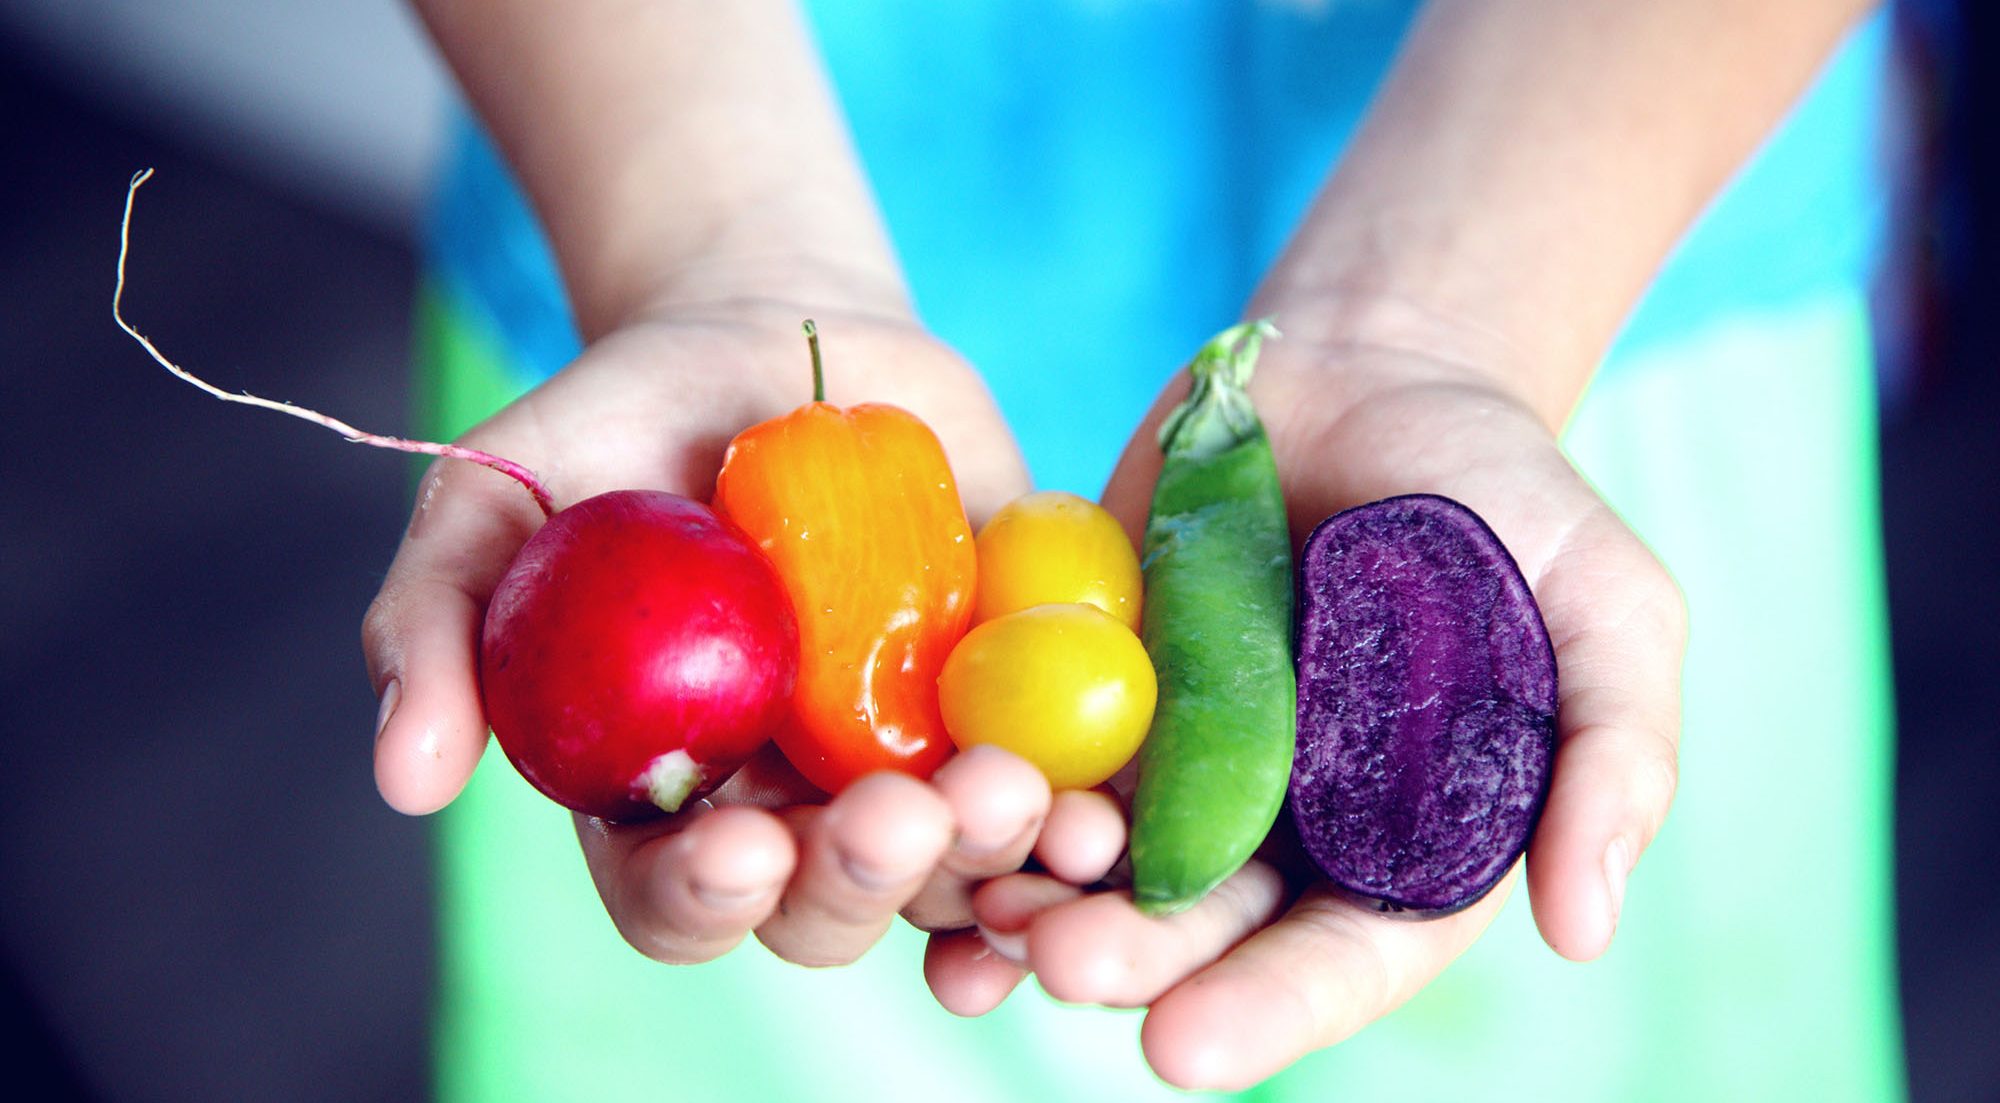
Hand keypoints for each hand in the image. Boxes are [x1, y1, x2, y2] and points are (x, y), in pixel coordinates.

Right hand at [361, 299, 1050, 966]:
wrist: (782, 335)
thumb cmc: (622, 420)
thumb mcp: (501, 493)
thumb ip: (440, 621)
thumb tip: (407, 780)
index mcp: (663, 789)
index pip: (674, 895)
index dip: (705, 898)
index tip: (743, 842)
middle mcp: (790, 803)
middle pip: (827, 907)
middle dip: (864, 880)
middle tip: (902, 814)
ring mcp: (908, 760)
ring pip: (954, 871)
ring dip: (990, 859)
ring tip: (1017, 793)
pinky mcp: (1007, 705)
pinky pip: (1056, 795)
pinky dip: (1080, 821)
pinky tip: (1102, 819)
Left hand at [926, 318, 1686, 1089]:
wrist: (1373, 371)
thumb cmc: (1506, 496)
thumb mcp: (1605, 604)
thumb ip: (1613, 752)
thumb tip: (1583, 927)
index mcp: (1398, 841)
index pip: (1338, 956)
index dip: (1266, 1009)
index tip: (1183, 1050)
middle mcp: (1277, 823)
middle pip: (1196, 925)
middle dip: (1128, 958)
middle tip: (1059, 965)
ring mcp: (1174, 753)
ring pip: (1095, 860)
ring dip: (1034, 897)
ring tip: (980, 914)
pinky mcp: (1091, 680)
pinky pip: (1029, 754)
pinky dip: (981, 796)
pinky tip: (925, 821)